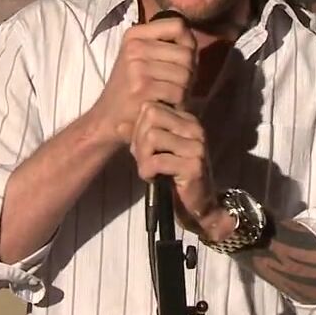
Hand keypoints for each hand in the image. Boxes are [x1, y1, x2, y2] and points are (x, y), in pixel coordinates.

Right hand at [88, 16, 195, 145]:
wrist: (107, 118)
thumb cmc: (131, 88)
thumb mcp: (141, 58)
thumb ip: (164, 42)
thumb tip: (182, 21)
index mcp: (134, 35)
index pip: (179, 26)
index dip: (188, 44)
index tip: (178, 62)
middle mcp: (135, 47)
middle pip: (187, 54)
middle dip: (189, 73)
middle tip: (175, 86)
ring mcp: (137, 67)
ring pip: (185, 75)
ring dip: (183, 90)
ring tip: (169, 97)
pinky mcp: (142, 88)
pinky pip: (178, 93)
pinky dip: (177, 104)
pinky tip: (166, 106)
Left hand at [130, 102, 234, 241]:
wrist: (197, 207)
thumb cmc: (174, 177)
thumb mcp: (153, 151)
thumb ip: (139, 135)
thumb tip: (118, 124)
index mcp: (187, 120)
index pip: (150, 108)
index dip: (139, 127)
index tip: (144, 148)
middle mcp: (194, 128)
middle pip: (150, 117)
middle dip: (139, 140)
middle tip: (145, 161)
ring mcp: (196, 146)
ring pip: (151, 136)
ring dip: (143, 158)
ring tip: (150, 170)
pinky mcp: (194, 166)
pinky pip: (157, 161)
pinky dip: (148, 172)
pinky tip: (155, 179)